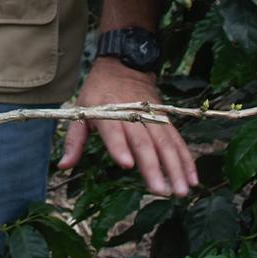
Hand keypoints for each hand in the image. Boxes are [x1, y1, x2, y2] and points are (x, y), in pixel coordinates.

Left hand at [58, 58, 196, 196]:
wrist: (123, 66)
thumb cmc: (97, 93)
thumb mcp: (81, 112)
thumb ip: (74, 141)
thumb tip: (63, 165)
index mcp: (107, 111)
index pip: (113, 130)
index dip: (119, 146)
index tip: (126, 164)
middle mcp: (131, 113)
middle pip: (143, 141)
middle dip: (152, 166)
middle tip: (159, 190)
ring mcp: (151, 116)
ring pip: (165, 143)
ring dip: (175, 167)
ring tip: (181, 191)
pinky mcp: (165, 118)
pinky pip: (178, 140)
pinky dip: (186, 159)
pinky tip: (192, 178)